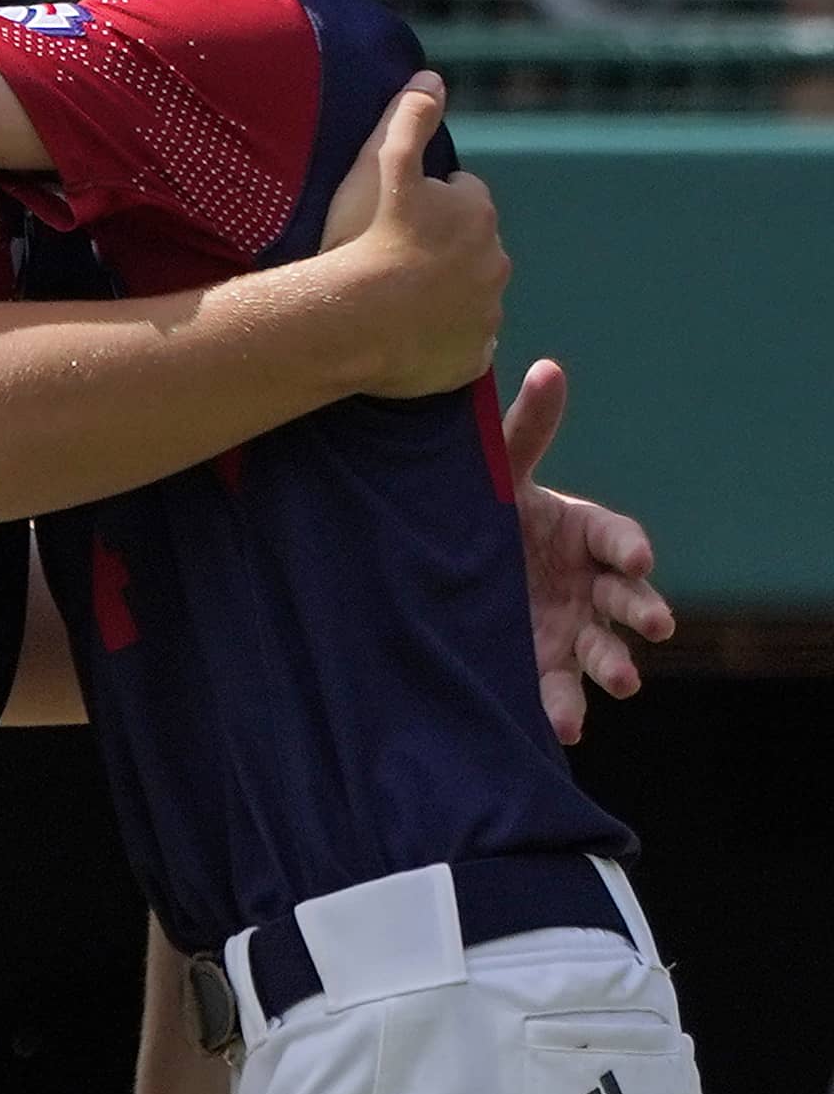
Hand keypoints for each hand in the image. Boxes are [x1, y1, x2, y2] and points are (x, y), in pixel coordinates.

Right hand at [335, 72, 507, 397]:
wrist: (351, 320)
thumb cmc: (365, 235)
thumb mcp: (382, 158)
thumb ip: (410, 113)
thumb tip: (433, 77)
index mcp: (478, 212)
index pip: (462, 196)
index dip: (426, 202)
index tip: (393, 216)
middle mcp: (494, 263)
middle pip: (469, 248)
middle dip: (439, 249)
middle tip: (388, 256)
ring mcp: (485, 316)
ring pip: (468, 296)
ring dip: (441, 294)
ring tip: (392, 298)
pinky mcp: (470, 360)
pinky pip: (463, 346)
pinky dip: (442, 340)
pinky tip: (407, 337)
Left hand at [506, 357, 675, 744]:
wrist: (440, 559)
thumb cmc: (484, 506)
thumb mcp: (499, 467)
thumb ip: (527, 426)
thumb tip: (548, 367)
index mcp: (583, 532)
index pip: (618, 539)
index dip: (628, 549)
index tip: (634, 560)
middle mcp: (588, 584)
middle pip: (626, 601)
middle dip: (641, 611)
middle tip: (654, 624)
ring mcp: (569, 629)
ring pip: (603, 651)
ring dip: (614, 665)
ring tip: (620, 681)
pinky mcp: (543, 666)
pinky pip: (560, 690)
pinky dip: (565, 709)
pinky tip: (562, 727)